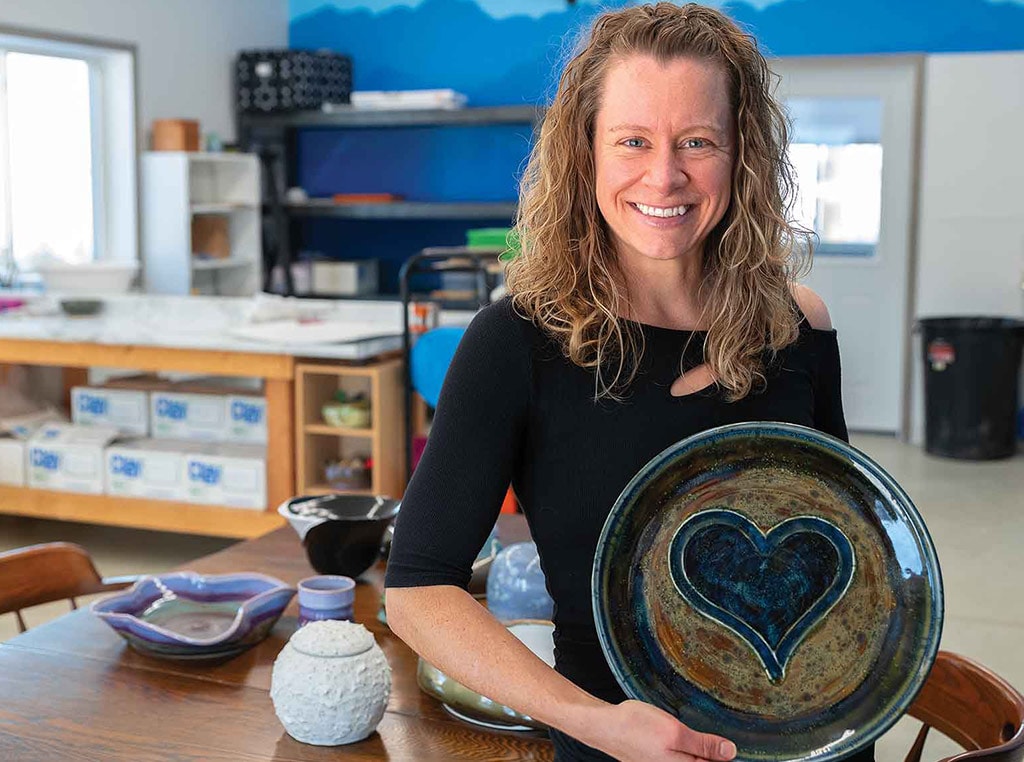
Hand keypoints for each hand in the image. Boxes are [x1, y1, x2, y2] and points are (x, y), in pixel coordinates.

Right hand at [587, 700, 736, 761]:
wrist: (604, 726)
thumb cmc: (634, 728)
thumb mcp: (674, 733)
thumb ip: (703, 745)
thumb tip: (730, 753)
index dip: (727, 756)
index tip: (741, 747)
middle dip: (716, 752)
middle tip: (726, 741)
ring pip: (693, 759)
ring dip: (702, 749)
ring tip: (711, 737)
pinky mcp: (658, 759)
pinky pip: (681, 757)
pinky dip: (689, 749)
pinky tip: (689, 737)